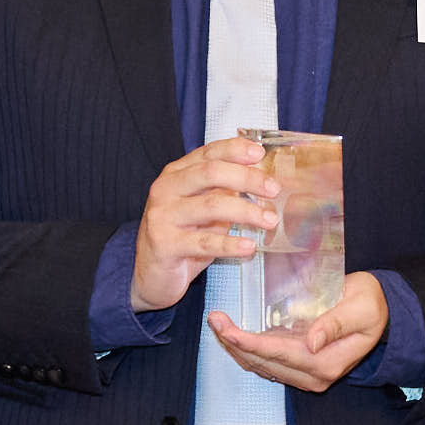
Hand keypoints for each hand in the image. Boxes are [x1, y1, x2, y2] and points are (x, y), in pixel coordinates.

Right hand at [131, 137, 279, 313]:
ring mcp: (163, 217)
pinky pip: (205, 242)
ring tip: (270, 221)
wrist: (151, 274)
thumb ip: (222, 192)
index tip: (260, 154)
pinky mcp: (165, 245)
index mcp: (175, 175)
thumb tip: (262, 182)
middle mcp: (165, 190)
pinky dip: (231, 244)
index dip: (235, 150)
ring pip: (211, 206)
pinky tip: (249, 247)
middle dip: (247, 178)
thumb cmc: (182, 237)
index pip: (207, 153)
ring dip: (246, 212)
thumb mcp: (201, 208)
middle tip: (273, 189)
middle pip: (211, 173)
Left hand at [212, 270, 384, 390]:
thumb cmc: (371, 304)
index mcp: (327, 363)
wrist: (380, 313)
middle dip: (235, 343)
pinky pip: (267, 362)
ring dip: (237, 347)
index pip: (280, 354)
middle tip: (214, 319)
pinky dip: (247, 349)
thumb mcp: (360, 308)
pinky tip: (233, 333)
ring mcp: (307, 375)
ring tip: (217, 323)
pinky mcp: (300, 368)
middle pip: (264, 363)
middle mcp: (315, 376)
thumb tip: (311, 343)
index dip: (250, 343)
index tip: (227, 329)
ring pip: (261, 366)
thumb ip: (336, 324)